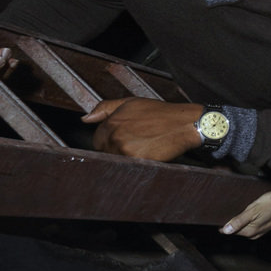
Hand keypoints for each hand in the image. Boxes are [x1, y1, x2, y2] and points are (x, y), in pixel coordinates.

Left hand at [82, 98, 205, 160]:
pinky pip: (128, 167)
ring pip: (116, 160)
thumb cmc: (161, 113)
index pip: (98, 139)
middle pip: (105, 152)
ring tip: (143, 147)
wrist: (184, 124)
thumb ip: (105, 108)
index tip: (124, 139)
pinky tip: (147, 153)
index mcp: (112, 121)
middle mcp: (115, 135)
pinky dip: (135, 163)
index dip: (110, 140)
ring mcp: (124, 149)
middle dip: (116, 150)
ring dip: (126, 157)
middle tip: (136, 143)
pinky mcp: (135, 160)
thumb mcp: (131, 103)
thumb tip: (85, 118)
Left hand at [221, 192, 270, 237]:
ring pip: (243, 227)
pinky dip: (247, 219)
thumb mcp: (252, 211)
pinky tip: (248, 211)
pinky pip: (250, 225)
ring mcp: (259, 231)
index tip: (218, 215)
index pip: (228, 230)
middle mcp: (253, 234)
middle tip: (227, 209)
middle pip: (235, 229)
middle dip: (230, 221)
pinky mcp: (264, 227)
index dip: (222, 223)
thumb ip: (238, 221)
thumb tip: (225, 230)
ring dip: (239, 220)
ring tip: (237, 209)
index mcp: (249, 231)